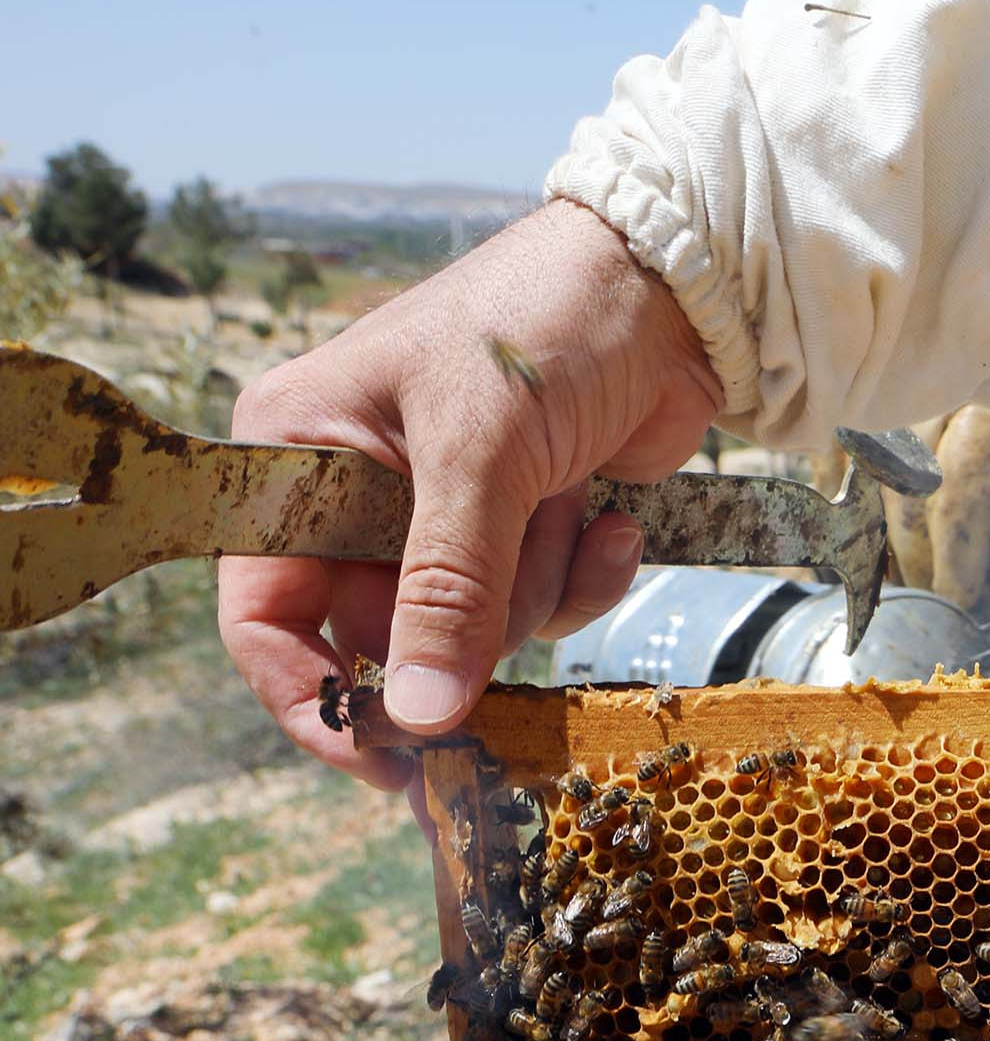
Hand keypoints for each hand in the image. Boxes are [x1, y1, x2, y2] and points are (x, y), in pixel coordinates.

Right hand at [220, 199, 719, 786]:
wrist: (674, 285)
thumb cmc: (545, 324)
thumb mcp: (481, 453)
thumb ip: (449, 588)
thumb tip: (417, 713)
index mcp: (298, 453)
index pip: (264, 610)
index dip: (311, 696)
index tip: (379, 755)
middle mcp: (359, 491)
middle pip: (388, 635)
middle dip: (467, 631)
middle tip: (516, 602)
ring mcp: (450, 514)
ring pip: (480, 631)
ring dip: (539, 583)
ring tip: (566, 502)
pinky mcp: (529, 525)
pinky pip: (548, 605)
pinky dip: (588, 572)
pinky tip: (612, 513)